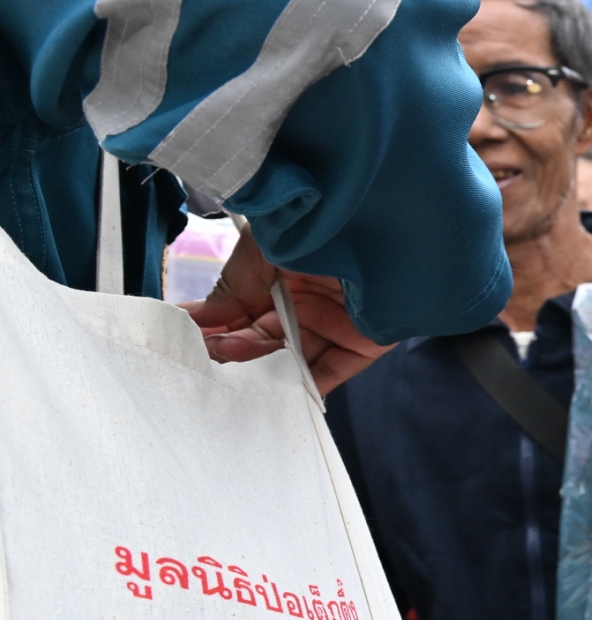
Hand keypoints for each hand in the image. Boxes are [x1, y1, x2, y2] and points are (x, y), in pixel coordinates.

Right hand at [182, 230, 392, 394]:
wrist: (375, 222)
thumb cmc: (313, 225)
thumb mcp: (259, 250)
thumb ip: (231, 287)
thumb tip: (196, 319)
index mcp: (282, 276)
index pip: (242, 313)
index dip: (216, 329)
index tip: (187, 343)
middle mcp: (309, 302)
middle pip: (265, 342)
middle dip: (235, 354)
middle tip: (210, 362)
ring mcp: (336, 324)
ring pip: (294, 362)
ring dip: (264, 375)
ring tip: (235, 381)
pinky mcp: (365, 343)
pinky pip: (333, 372)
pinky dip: (305, 388)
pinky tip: (276, 397)